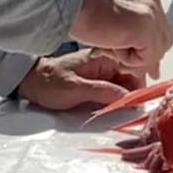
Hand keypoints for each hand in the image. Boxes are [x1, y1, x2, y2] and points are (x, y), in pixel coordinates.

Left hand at [15, 49, 145, 110]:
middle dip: (135, 95)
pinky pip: (113, 90)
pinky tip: (117, 110)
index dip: (140, 87)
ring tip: (127, 115)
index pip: (132, 70)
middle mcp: (105, 63)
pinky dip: (117, 100)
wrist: (30, 83)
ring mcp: (101, 72)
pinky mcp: (96, 82)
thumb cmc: (50, 83)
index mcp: (103, 58)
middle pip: (130, 79)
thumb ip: (103, 91)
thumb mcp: (76, 89)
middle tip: (135, 114)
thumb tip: (129, 97)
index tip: (141, 105)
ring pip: (123, 86)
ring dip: (126, 99)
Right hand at [68, 0, 172, 79]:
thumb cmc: (80, 7)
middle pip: (164, 38)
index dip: (146, 45)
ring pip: (157, 48)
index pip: (158, 25)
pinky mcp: (144, 27)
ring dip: (136, 57)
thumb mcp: (112, 15)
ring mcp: (150, 11)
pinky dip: (131, 60)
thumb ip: (131, 30)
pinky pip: (148, 55)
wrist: (68, 2)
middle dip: (146, 54)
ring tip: (112, 50)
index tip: (130, 54)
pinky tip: (112, 49)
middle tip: (124, 62)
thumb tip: (151, 63)